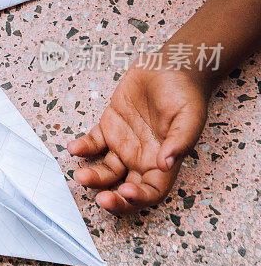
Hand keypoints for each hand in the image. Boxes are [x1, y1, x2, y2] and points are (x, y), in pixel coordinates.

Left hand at [67, 64, 208, 214]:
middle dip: (113, 199)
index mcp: (164, 160)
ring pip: (105, 170)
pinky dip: (82, 149)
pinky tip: (74, 149)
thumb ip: (180, 141)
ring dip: (93, 177)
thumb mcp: (190, 116)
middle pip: (126, 188)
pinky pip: (92, 144)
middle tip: (101, 199)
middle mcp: (142, 157)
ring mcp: (123, 144)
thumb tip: (166, 164)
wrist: (170, 66)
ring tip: (81, 175)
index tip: (126, 193)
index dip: (140, 198)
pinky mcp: (109, 127)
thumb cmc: (185, 92)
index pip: (152, 191)